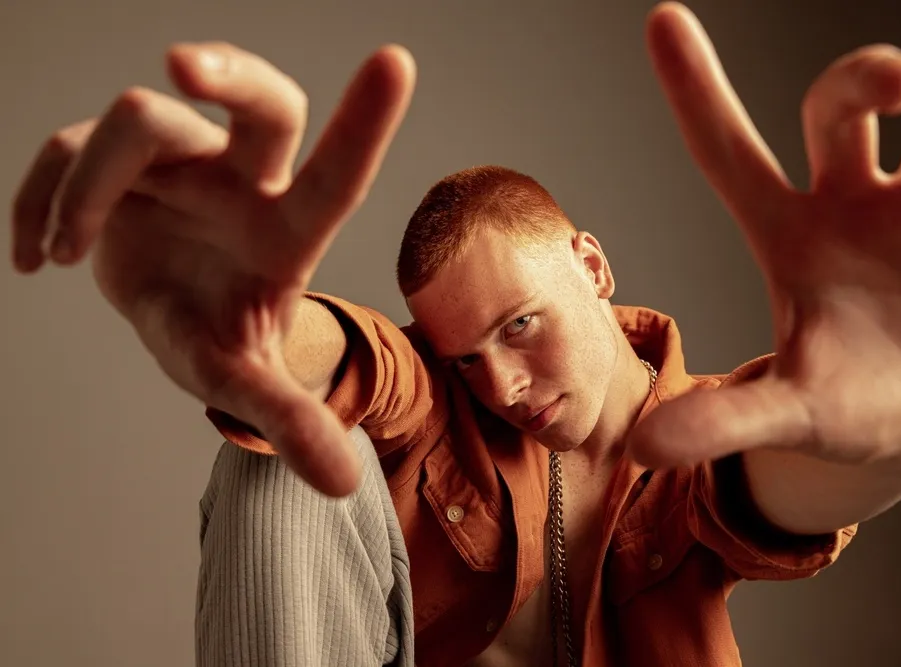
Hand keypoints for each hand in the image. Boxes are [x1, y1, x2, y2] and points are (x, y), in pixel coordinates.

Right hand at [10, 42, 415, 495]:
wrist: (172, 316)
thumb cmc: (221, 335)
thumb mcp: (243, 379)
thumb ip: (287, 422)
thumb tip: (340, 483)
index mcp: (290, 229)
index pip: (339, 172)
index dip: (367, 120)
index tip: (396, 60)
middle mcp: (245, 181)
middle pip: (263, 103)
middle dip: (228, 74)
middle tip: (180, 68)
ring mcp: (182, 162)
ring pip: (140, 121)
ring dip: (87, 190)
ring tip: (67, 257)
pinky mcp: (118, 158)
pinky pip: (67, 146)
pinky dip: (39, 198)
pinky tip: (36, 259)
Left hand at [628, 3, 900, 469]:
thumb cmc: (848, 398)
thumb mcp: (790, 411)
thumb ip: (724, 421)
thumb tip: (642, 446)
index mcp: (788, 232)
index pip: (728, 150)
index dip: (695, 88)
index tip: (661, 19)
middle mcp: (855, 198)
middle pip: (838, 104)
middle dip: (865, 73)